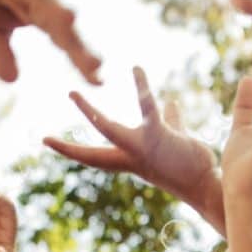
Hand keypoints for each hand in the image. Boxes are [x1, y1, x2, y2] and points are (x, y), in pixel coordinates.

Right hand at [44, 66, 224, 231]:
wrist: (208, 182)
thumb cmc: (192, 164)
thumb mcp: (176, 139)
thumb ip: (170, 120)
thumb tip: (170, 104)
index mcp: (130, 159)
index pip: (95, 157)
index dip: (70, 151)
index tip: (48, 142)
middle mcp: (131, 157)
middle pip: (92, 154)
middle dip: (68, 150)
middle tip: (43, 139)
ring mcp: (142, 148)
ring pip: (108, 130)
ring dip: (88, 114)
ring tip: (71, 95)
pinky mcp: (159, 135)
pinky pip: (147, 108)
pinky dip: (142, 87)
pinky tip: (136, 69)